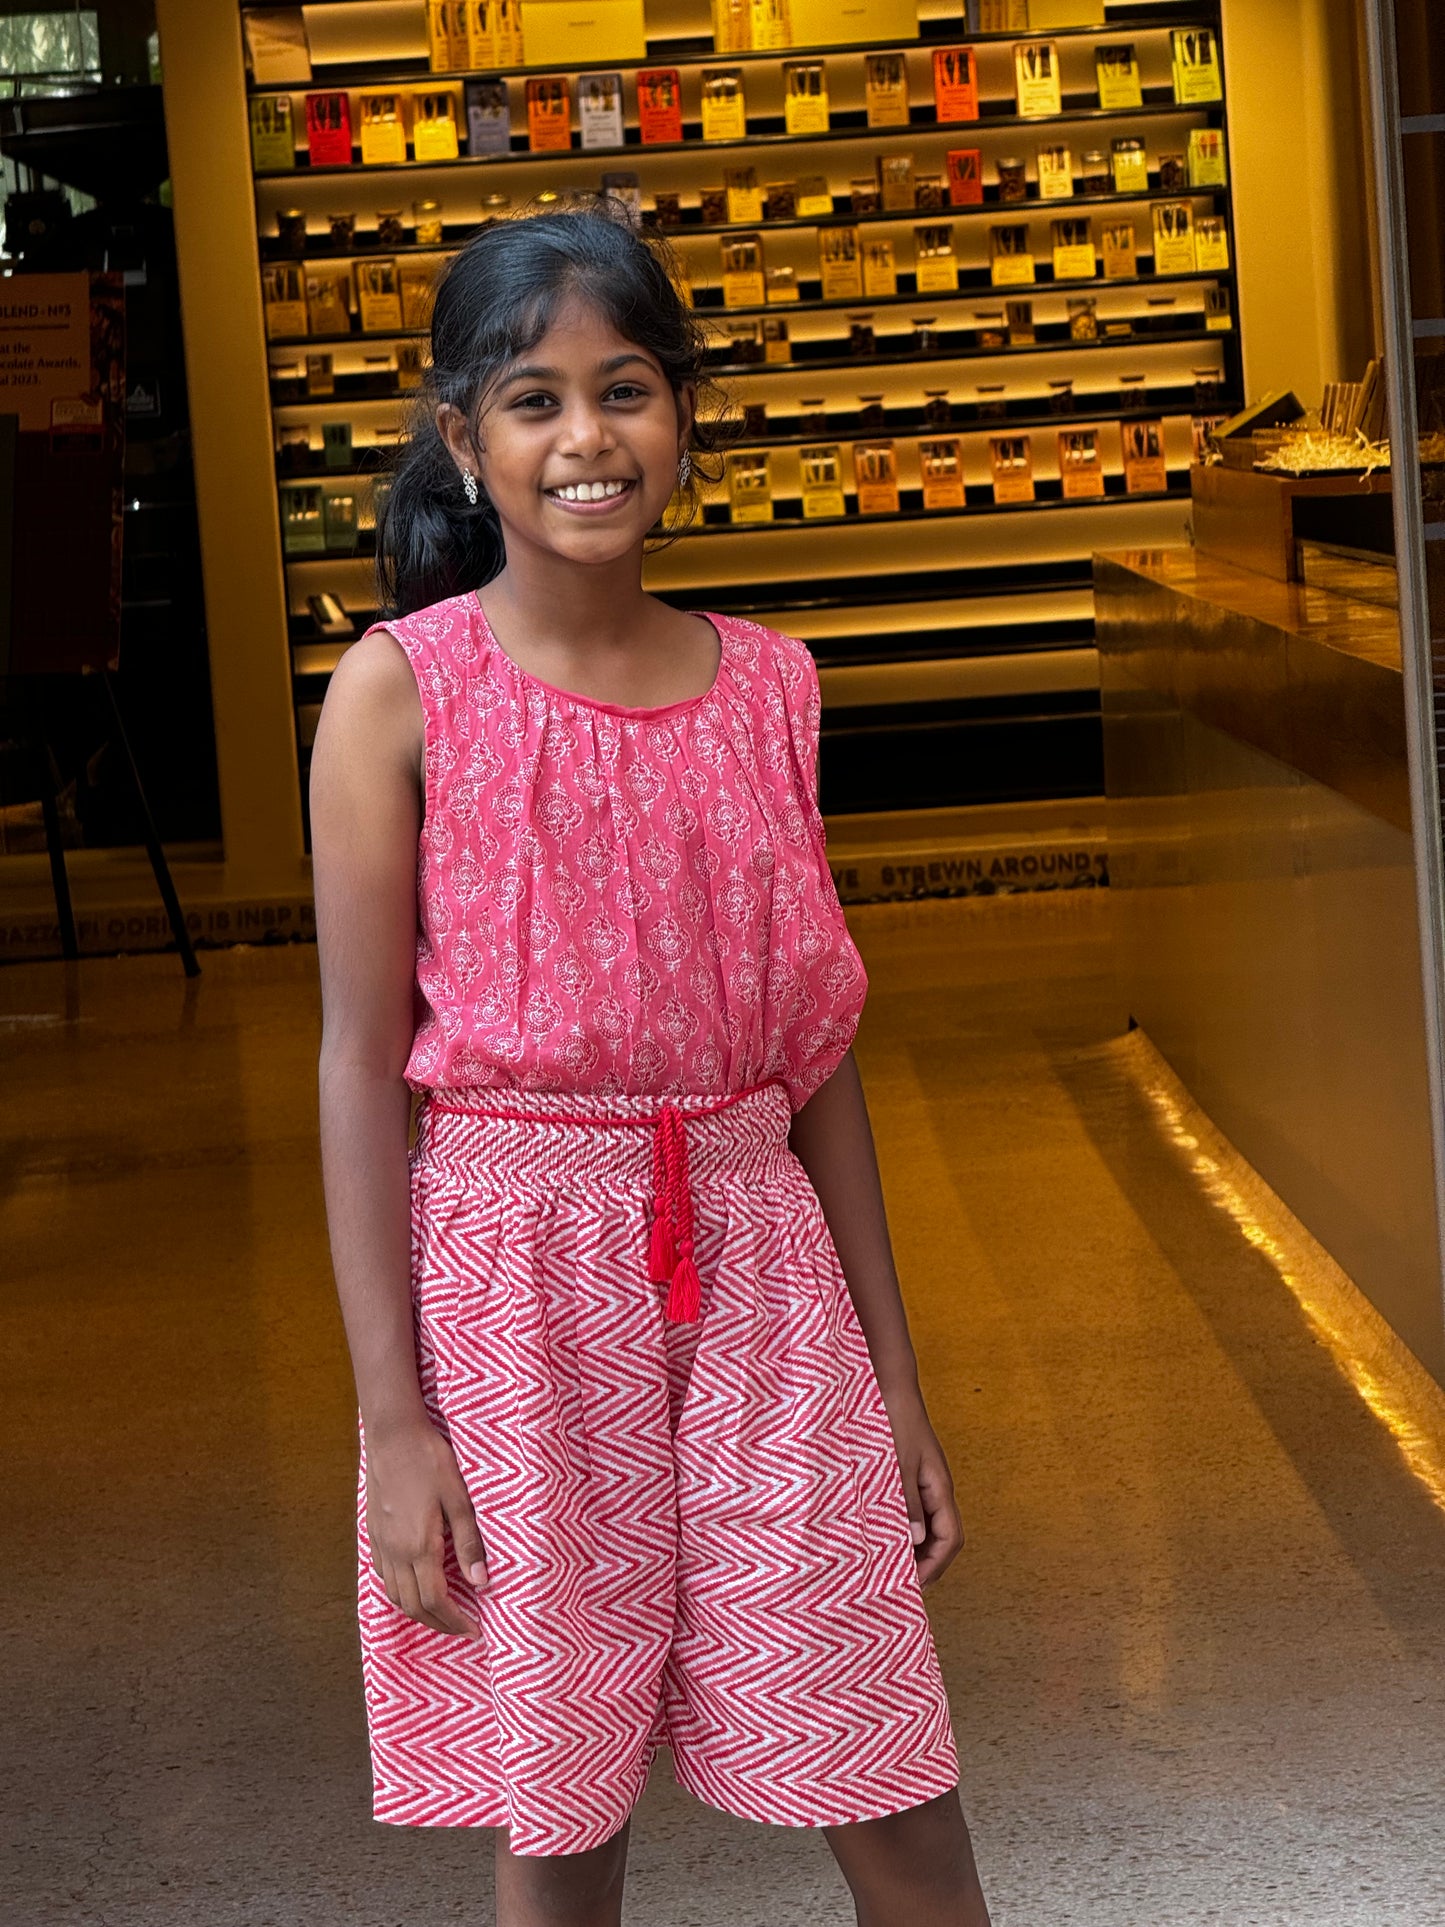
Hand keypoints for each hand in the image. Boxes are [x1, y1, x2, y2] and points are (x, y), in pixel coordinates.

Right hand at [365, 1415, 488, 1638]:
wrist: (393, 1435)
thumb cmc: (430, 1461)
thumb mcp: (459, 1499)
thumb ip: (469, 1543)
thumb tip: (482, 1583)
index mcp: (419, 1546)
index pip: (436, 1601)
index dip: (456, 1621)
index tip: (475, 1630)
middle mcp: (395, 1552)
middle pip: (413, 1606)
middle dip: (439, 1624)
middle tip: (463, 1629)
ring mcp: (381, 1544)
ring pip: (395, 1596)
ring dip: (418, 1613)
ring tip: (443, 1614)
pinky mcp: (374, 1533)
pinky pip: (384, 1577)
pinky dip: (400, 1593)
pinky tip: (416, 1586)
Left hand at [879, 1384, 964, 1588]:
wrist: (888, 1384)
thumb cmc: (894, 1419)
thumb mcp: (896, 1463)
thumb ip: (905, 1502)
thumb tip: (915, 1541)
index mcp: (939, 1486)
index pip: (950, 1538)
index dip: (935, 1565)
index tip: (913, 1584)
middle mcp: (934, 1487)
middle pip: (941, 1537)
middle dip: (925, 1563)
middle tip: (898, 1583)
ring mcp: (921, 1480)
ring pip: (925, 1524)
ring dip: (911, 1546)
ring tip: (886, 1564)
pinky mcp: (906, 1473)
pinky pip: (910, 1509)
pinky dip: (899, 1526)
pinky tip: (878, 1532)